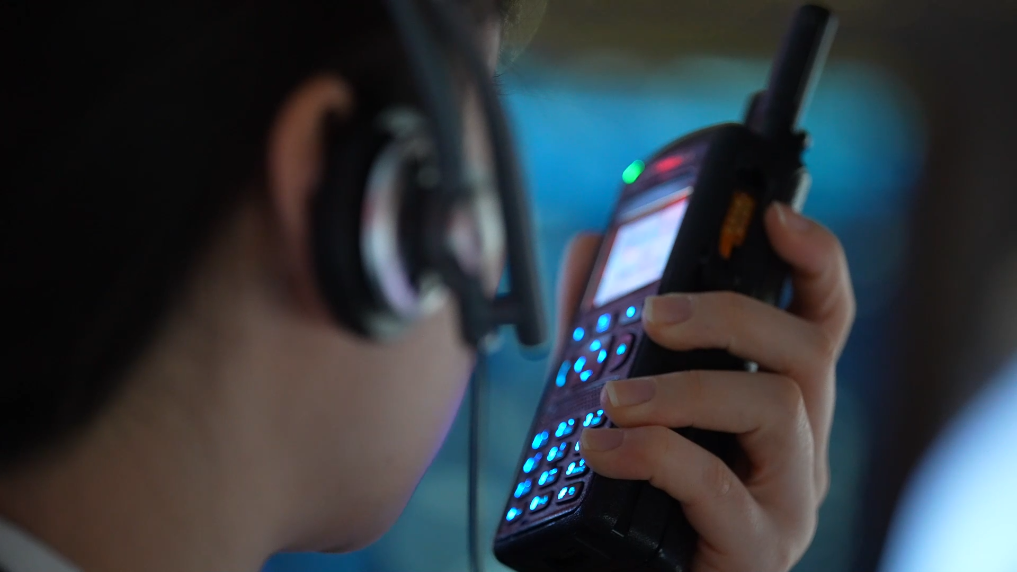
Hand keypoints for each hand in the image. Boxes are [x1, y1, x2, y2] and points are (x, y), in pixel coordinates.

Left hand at [561, 204, 853, 571]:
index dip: (816, 260)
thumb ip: (604, 322)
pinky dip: (657, 455)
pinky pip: (721, 487)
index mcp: (777, 399)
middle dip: (731, 316)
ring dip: (687, 390)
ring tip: (615, 397)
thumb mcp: (617, 388)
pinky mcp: (758, 548)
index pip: (820, 320)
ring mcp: (789, 497)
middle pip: (807, 351)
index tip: (777, 217)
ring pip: (778, 409)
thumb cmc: (635, 487)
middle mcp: (799, 444)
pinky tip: (603, 450)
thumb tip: (591, 247)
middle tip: (657, 315)